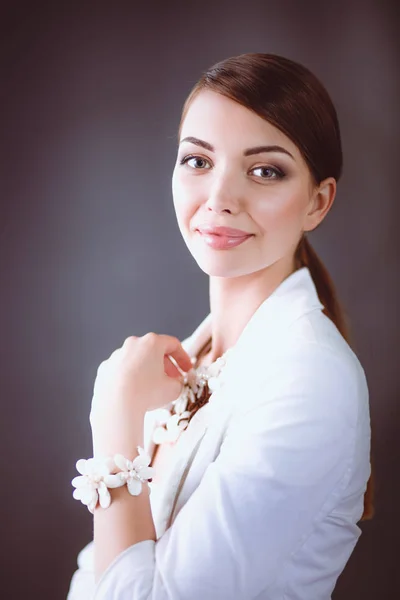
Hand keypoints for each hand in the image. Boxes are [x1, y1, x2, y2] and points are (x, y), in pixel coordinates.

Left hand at [89, 333, 192, 457]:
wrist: (116, 406)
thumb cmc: (147, 393)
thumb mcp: (173, 389)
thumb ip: (178, 382)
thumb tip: (174, 383)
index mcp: (152, 343)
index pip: (173, 344)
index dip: (183, 358)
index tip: (187, 370)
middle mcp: (133, 344)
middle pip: (153, 351)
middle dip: (166, 366)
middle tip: (173, 380)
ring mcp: (116, 355)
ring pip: (136, 361)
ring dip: (147, 371)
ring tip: (153, 389)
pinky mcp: (105, 368)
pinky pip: (122, 371)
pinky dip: (130, 379)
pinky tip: (135, 393)